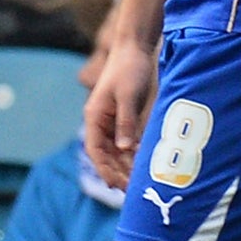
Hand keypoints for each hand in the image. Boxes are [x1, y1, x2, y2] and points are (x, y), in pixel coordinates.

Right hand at [83, 37, 157, 190]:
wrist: (134, 50)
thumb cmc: (128, 70)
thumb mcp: (128, 96)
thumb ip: (126, 121)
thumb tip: (125, 148)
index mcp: (95, 118)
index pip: (96, 150)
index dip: (105, 169)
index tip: (116, 184)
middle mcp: (101, 123)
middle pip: (106, 155)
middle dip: (117, 172)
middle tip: (132, 191)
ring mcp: (113, 121)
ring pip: (117, 151)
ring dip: (127, 166)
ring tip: (139, 183)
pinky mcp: (125, 118)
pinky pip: (128, 141)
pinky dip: (134, 154)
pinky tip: (145, 165)